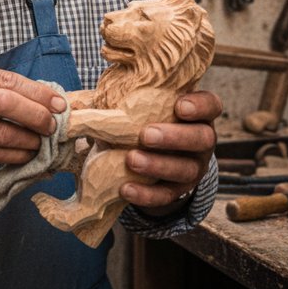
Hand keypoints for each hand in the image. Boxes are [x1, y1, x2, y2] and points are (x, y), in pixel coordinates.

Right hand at [0, 65, 67, 176]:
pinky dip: (13, 156)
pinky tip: (24, 156)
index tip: (58, 102)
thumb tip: (36, 98)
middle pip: (5, 102)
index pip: (5, 79)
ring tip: (41, 144)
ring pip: (1, 133)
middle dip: (36, 114)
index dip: (36, 92)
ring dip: (28, 141)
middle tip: (53, 125)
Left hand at [120, 90, 220, 216]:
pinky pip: (167, 195)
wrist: (150, 152)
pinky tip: (126, 189)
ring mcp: (194, 166)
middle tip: (146, 135)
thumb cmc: (145, 117)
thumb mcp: (142, 102)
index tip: (179, 105)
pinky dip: (147, 194)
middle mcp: (202, 139)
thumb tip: (76, 95)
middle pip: (202, 138)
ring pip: (186, 169)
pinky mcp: (179, 190)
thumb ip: (123, 93)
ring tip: (131, 160)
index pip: (210, 105)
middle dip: (175, 137)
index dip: (199, 106)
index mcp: (197, 113)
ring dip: (158, 166)